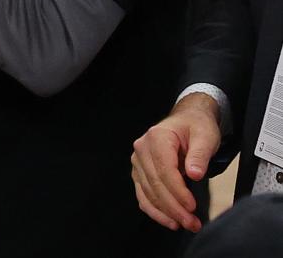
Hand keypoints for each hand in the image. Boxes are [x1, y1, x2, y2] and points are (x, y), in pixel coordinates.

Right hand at [130, 93, 221, 231]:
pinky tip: (169, 221)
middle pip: (155, 184)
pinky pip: (143, 195)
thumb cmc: (196, 127)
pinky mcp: (140, 172)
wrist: (187, 120)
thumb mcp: (205, 136)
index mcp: (156, 137)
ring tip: (186, 224)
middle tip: (192, 223)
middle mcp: (142, 149)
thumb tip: (194, 174)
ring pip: (147, 193)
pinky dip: (154, 210)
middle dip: (174, 207)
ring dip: (166, 212)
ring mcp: (138, 161)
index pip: (164, 170)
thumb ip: (200, 155)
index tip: (192, 207)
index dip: (178, 191)